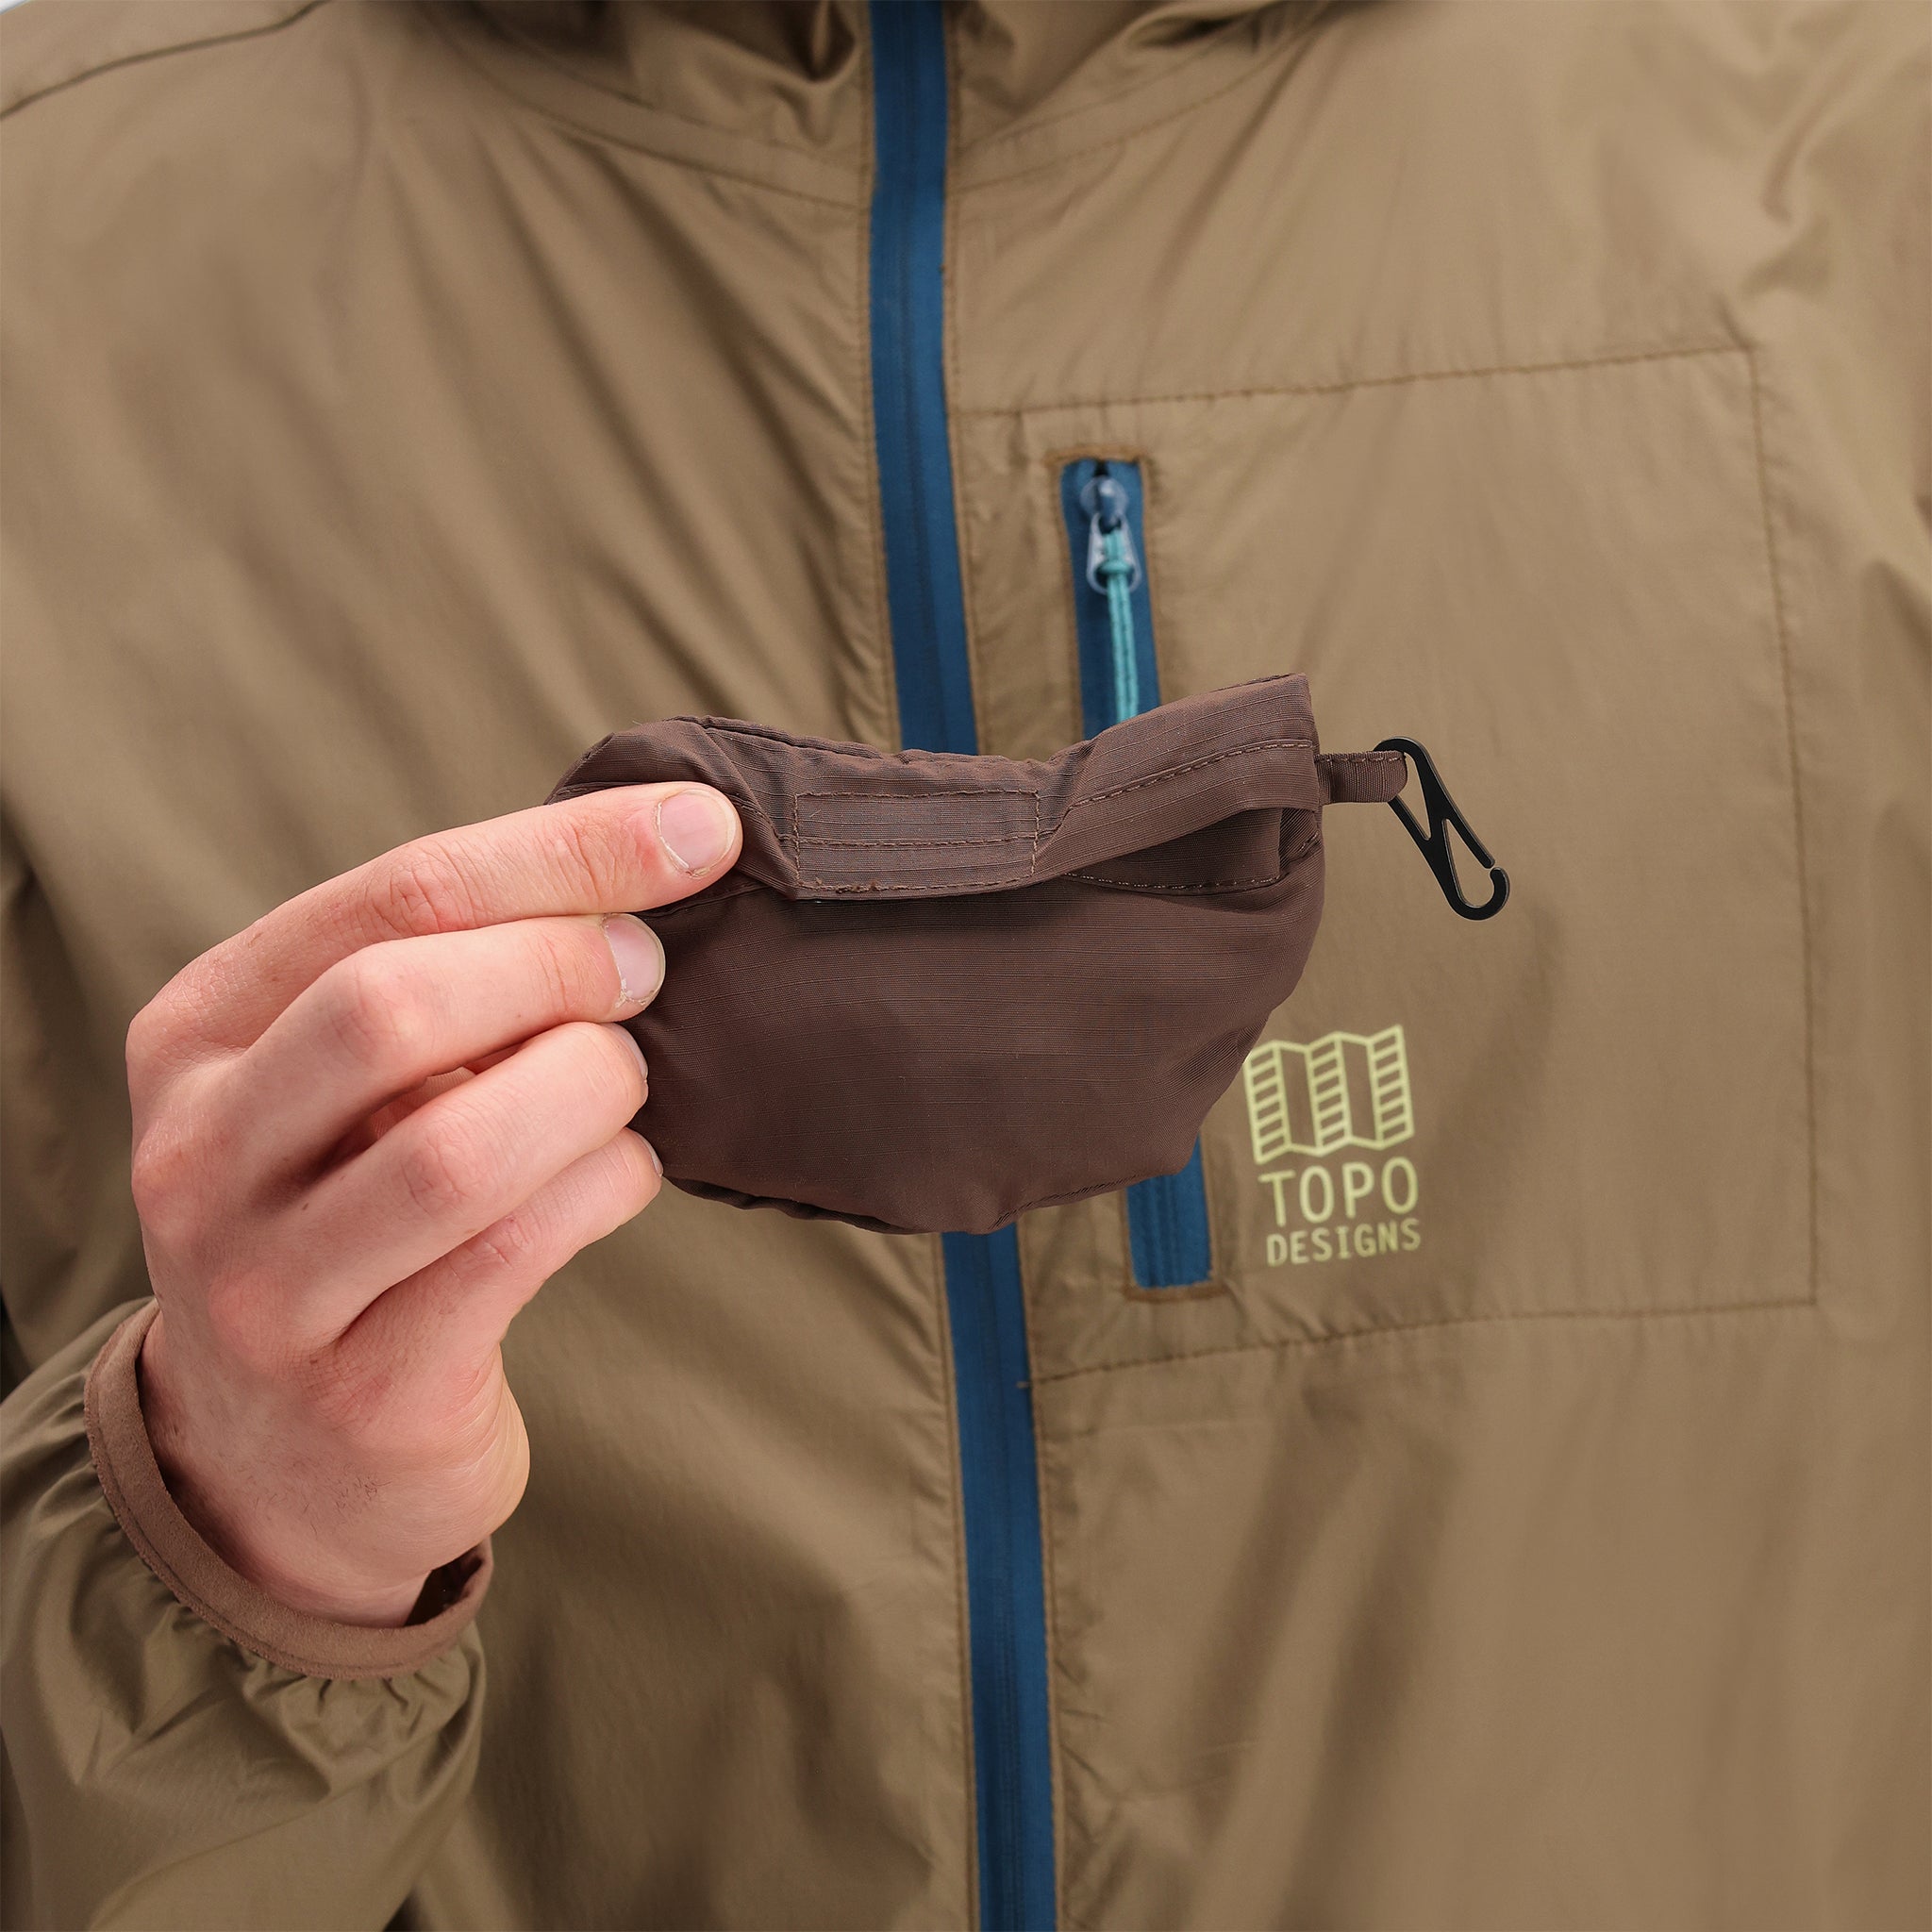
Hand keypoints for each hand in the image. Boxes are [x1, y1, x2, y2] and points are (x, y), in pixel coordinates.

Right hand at [127, 784, 741, 1624]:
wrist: (288, 1459)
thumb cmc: (356, 1217)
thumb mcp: (350, 1083)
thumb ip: (453, 972)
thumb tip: (656, 855)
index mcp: (199, 1033)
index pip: (389, 897)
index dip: (561, 852)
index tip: (694, 830)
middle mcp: (202, 1152)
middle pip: (392, 1006)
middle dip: (559, 967)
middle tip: (644, 974)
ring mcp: (266, 1285)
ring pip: (455, 1149)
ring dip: (586, 1089)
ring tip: (622, 1084)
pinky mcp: (361, 1389)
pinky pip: (511, 1257)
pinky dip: (603, 1189)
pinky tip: (623, 1172)